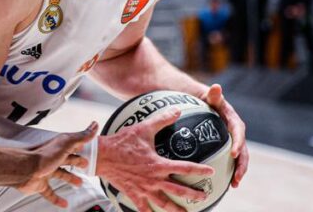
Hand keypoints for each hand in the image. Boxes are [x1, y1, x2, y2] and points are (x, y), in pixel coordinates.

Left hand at [15, 122, 97, 207]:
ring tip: (79, 183)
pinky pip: (50, 193)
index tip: (89, 148)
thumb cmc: (42, 156)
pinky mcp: (40, 184)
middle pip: (67, 160)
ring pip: (60, 175)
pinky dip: (57, 199)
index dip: (81, 146)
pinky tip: (64, 203)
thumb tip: (93, 126)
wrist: (24, 169)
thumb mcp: (65, 143)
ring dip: (70, 178)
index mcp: (58, 148)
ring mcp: (46, 171)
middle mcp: (52, 158)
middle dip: (76, 162)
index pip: (73, 146)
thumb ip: (80, 136)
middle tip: (85, 164)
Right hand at [98, 109, 213, 211]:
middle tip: (204, 197)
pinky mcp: (133, 193)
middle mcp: (154, 179)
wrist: (101, 156)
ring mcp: (144, 188)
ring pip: (164, 203)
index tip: (210, 172)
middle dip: (193, 195)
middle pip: (179, 190)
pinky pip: (143, 207)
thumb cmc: (122, 142)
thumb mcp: (143, 128)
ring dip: (175, 209)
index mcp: (159, 164)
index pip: (185, 168)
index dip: (200, 170)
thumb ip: (161, 120)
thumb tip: (177, 110)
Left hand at [199, 84, 247, 187]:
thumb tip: (216, 87)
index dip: (238, 142)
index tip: (233, 153)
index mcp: (232, 118)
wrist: (194, 101)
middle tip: (237, 177)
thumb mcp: (205, 95)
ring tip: (234, 185)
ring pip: (238, 157)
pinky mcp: (223, 145)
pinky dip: (228, 170)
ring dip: (238, 170)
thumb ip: (212, 95)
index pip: (238, 130)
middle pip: (242, 148)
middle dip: (242, 163)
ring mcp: (229, 139)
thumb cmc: (199, 98)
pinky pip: (228, 159)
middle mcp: (234, 130)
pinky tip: (224, 184)